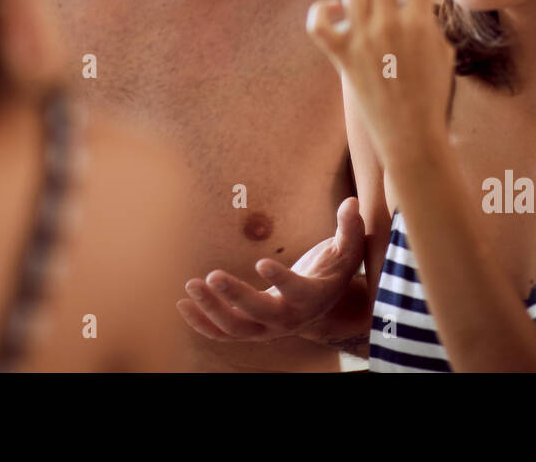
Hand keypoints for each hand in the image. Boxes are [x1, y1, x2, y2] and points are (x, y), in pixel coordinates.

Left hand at [176, 197, 365, 342]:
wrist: (324, 308)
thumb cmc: (333, 271)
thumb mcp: (347, 251)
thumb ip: (350, 229)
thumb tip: (353, 202)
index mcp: (312, 298)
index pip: (296, 291)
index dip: (280, 278)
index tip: (261, 262)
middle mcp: (288, 320)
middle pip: (259, 313)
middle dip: (234, 296)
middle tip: (211, 276)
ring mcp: (266, 329)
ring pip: (235, 328)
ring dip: (210, 309)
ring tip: (190, 285)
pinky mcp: (250, 330)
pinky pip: (222, 333)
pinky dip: (201, 322)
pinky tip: (182, 304)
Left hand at [306, 0, 454, 169]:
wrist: (410, 134)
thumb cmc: (431, 95)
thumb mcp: (443, 52)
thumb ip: (430, 21)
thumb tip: (416, 0)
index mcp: (419, 23)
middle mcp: (388, 25)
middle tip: (393, 2)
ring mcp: (361, 39)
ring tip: (369, 12)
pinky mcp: (341, 55)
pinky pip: (318, 21)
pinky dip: (322, 11)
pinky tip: (337, 14)